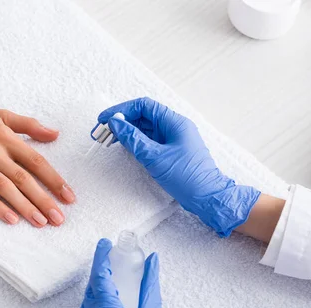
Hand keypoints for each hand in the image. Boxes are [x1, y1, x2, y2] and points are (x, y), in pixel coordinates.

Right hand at [97, 98, 259, 236]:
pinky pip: (152, 141)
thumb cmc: (186, 177)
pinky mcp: (173, 152)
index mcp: (174, 122)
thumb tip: (115, 123)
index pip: (144, 106)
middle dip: (122, 122)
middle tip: (102, 132)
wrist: (207, 198)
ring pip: (146, 129)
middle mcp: (175, 127)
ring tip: (109, 140)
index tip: (105, 119)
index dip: (122, 110)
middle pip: (144, 116)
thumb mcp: (154, 157)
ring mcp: (174, 140)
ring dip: (127, 133)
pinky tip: (125, 147)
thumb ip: (133, 138)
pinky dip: (136, 142)